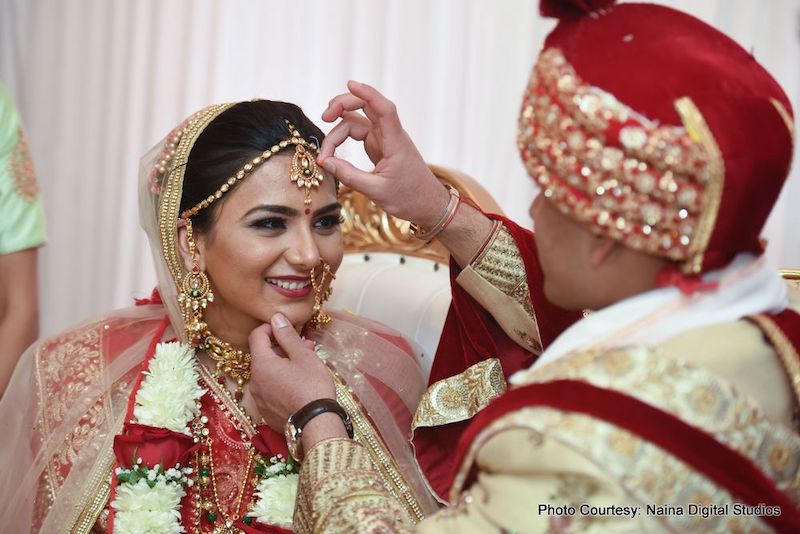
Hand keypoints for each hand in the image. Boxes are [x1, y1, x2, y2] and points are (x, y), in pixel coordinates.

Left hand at [248, 314, 339, 435]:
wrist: (316, 424)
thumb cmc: (312, 387)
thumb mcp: (303, 356)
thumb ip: (287, 336)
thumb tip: (276, 318)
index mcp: (261, 365)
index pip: (256, 336)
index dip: (270, 327)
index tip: (286, 328)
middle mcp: (255, 382)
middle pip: (263, 356)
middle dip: (282, 348)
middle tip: (305, 347)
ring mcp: (260, 399)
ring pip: (268, 374)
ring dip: (284, 365)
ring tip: (307, 366)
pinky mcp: (267, 413)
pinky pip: (271, 390)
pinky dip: (282, 383)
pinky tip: (300, 385)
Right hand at [319, 80, 449, 228]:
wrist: (427, 205)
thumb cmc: (409, 198)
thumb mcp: (376, 192)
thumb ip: (350, 176)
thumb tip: (325, 162)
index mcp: (395, 143)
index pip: (384, 109)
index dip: (367, 93)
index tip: (350, 84)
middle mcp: (390, 136)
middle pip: (366, 107)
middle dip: (343, 105)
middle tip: (324, 118)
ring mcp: (384, 140)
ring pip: (357, 121)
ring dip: (338, 130)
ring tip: (325, 154)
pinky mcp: (379, 147)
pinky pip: (358, 133)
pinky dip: (343, 137)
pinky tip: (332, 148)